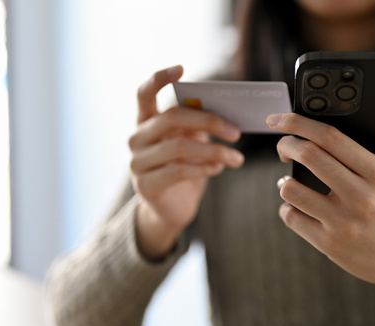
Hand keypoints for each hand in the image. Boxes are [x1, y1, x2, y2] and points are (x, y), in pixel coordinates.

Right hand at [130, 66, 243, 259]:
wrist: (171, 208)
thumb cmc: (184, 168)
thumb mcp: (191, 142)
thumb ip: (198, 126)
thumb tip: (228, 113)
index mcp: (145, 122)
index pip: (144, 93)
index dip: (159, 78)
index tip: (181, 68)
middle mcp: (137, 138)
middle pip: (171, 118)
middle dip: (209, 121)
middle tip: (236, 132)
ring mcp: (137, 163)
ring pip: (179, 147)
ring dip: (214, 151)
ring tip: (237, 158)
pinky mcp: (146, 186)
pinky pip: (179, 171)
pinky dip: (204, 168)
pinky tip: (219, 168)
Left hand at [269, 101, 374, 290]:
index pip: (331, 138)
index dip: (299, 123)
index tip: (281, 119)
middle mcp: (359, 196)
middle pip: (308, 156)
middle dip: (286, 144)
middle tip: (283, 146)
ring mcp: (342, 222)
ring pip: (292, 190)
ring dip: (284, 181)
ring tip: (289, 179)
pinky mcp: (329, 244)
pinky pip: (293, 218)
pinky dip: (287, 208)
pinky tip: (296, 205)